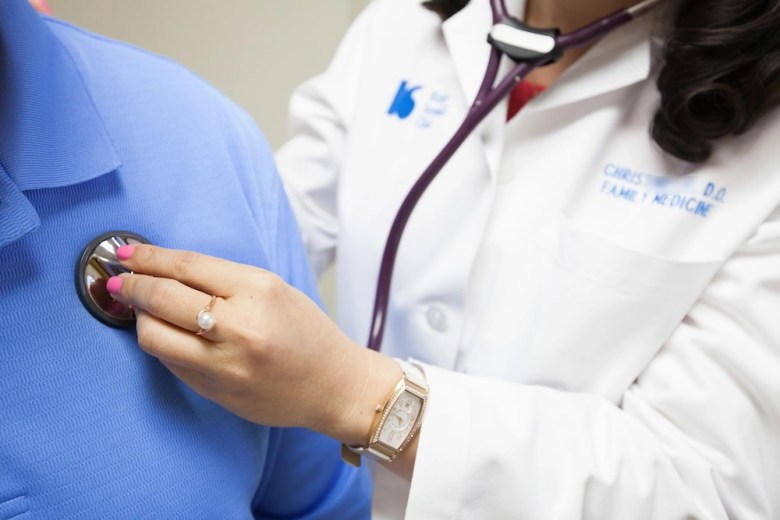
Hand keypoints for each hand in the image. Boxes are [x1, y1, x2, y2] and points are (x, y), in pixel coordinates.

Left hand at [106, 244, 400, 443]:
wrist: (333, 386)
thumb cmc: (307, 334)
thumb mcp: (275, 290)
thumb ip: (224, 280)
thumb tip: (168, 270)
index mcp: (259, 291)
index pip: (187, 266)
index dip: (149, 257)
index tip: (127, 252)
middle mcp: (239, 327)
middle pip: (162, 298)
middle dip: (132, 285)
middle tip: (120, 280)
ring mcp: (225, 363)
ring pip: (154, 336)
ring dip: (140, 319)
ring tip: (144, 311)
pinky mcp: (216, 391)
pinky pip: (170, 363)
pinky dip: (162, 344)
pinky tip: (168, 335)